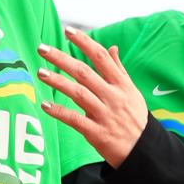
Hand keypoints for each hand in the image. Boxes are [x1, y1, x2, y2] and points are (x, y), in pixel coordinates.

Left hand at [37, 29, 148, 167]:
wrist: (143, 151)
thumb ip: (119, 70)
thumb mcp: (132, 92)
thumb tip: (112, 48)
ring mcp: (105, 114)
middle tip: (42, 49)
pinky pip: (76, 120)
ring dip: (58, 82)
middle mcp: (113, 96)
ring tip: (41, 73)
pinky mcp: (98, 133)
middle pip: (84, 72)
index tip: (68, 31)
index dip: (84, 42)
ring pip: (78, 93)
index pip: (101, 57)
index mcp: (121, 84)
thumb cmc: (135, 119)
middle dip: (62, 58)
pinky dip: (60, 112)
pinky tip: (45, 106)